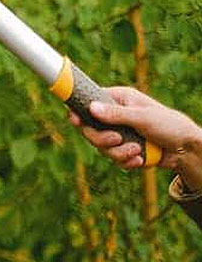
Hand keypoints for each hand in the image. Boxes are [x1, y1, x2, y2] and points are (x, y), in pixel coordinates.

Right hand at [69, 86, 201, 187]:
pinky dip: (126, 162)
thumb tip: (91, 108)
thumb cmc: (170, 125)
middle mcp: (115, 116)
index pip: (90, 102)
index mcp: (119, 100)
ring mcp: (119, 134)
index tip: (74, 120)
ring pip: (101, 147)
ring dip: (119, 153)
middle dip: (103, 139)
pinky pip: (114, 159)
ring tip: (137, 151)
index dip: (79, 111)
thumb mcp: (143, 117)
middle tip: (117, 140)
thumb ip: (116, 115)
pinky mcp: (124, 150)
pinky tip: (140, 160)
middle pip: (91, 129)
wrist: (187, 150)